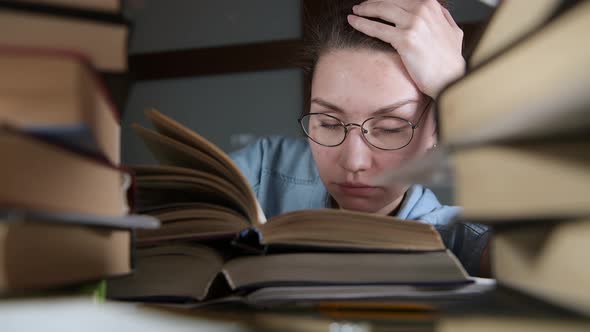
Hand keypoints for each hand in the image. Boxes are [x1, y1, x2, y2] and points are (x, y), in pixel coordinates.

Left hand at [348, 0, 464, 97]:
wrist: (450, 78)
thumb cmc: (451, 59)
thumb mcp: (453, 30)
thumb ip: (442, 16)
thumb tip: (435, 9)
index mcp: (431, 5)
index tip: (376, 2)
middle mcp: (422, 10)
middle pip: (389, 1)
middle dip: (372, 2)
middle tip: (360, 6)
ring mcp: (413, 24)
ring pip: (381, 10)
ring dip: (365, 9)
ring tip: (355, 12)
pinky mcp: (405, 40)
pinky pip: (377, 28)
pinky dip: (362, 23)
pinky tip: (353, 22)